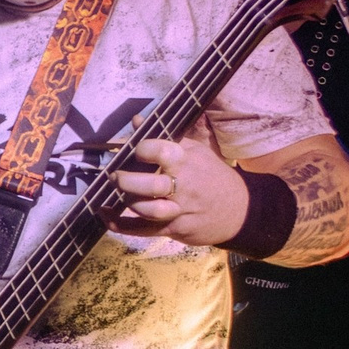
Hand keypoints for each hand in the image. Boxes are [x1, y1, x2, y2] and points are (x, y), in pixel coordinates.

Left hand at [109, 136, 249, 245]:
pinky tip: (107, 216)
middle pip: (149, 185)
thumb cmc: (213, 176)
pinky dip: (121, 224)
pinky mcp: (174, 230)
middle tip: (116, 176)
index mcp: (187, 161)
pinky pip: (143, 230)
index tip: (136, 151)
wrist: (241, 211)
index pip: (160, 151)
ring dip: (127, 201)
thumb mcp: (195, 151)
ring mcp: (179, 210)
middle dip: (126, 180)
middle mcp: (183, 186)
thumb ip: (164, 137)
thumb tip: (137, 119)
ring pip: (147, 209)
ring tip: (118, 193)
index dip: (142, 150)